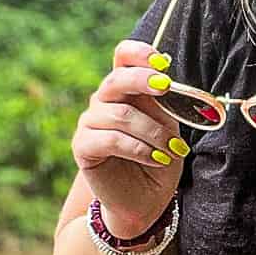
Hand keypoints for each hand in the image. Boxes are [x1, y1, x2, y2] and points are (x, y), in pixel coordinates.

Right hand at [72, 39, 189, 237]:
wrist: (145, 201)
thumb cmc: (159, 160)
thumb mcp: (169, 127)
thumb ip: (165, 104)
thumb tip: (168, 82)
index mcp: (125, 90)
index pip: (123, 57)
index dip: (139, 54)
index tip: (162, 63)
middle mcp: (104, 101)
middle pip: (117, 79)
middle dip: (144, 80)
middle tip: (166, 88)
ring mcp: (90, 122)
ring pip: (121, 114)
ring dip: (153, 132)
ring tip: (173, 150)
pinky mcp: (82, 147)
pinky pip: (110, 139)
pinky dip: (139, 148)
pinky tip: (156, 159)